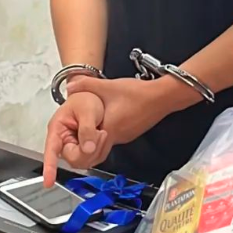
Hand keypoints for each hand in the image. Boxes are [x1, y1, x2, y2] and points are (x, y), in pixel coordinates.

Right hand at [43, 92, 108, 186]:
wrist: (94, 98)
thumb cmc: (85, 99)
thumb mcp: (87, 109)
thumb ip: (86, 128)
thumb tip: (87, 148)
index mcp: (57, 130)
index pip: (51, 152)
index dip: (49, 168)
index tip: (47, 182)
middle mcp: (63, 142)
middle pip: (74, 159)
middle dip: (89, 149)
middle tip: (98, 132)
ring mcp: (74, 148)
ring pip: (85, 161)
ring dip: (98, 148)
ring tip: (100, 130)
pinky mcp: (84, 152)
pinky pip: (94, 159)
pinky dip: (102, 149)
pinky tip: (101, 136)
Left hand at [67, 75, 192, 145]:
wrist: (163, 97)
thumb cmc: (139, 94)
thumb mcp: (108, 86)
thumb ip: (87, 85)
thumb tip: (70, 87)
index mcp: (109, 129)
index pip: (87, 146)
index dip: (77, 142)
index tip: (70, 136)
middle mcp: (116, 138)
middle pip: (95, 147)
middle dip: (84, 140)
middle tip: (75, 131)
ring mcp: (125, 137)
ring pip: (104, 141)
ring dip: (95, 134)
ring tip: (89, 123)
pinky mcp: (130, 133)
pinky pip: (113, 136)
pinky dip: (106, 130)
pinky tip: (106, 118)